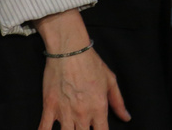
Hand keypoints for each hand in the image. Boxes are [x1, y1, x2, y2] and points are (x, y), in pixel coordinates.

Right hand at [37, 11, 129, 129]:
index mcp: (99, 108)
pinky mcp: (49, 107)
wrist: (69, 50)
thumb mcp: (110, 80)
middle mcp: (82, 114)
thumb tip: (126, 117)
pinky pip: (44, 128)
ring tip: (71, 129)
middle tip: (84, 127)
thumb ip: (118, 102)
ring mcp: (65, 112)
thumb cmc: (91, 63)